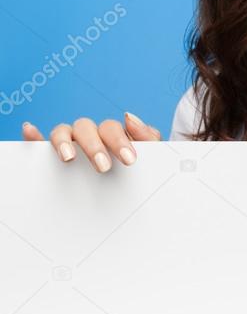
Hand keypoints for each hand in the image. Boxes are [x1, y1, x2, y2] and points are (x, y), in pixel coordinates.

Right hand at [22, 112, 162, 172]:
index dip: (120, 141)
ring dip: (63, 141)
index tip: (130, 160)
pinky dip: (34, 136)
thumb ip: (148, 138)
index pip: (111, 128)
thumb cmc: (137, 173)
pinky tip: (30, 132)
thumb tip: (129, 116)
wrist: (129, 197)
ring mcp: (69, 143)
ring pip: (62, 131)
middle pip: (86, 128)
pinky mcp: (50, 156)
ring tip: (69, 158)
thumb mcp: (150, 158)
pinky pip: (38, 143)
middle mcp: (88, 135)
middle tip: (104, 167)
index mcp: (111, 134)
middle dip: (94, 147)